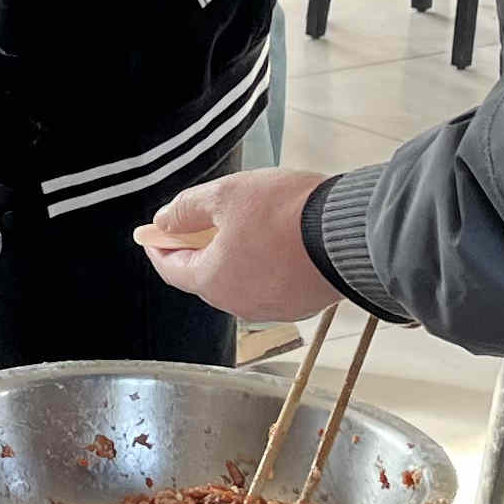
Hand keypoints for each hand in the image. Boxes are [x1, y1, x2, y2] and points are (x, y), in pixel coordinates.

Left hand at [134, 165, 341, 323]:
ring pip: (240, 280)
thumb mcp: (225, 196)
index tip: (153, 234)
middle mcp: (239, 304)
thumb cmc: (286, 214)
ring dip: (233, 256)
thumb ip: (186, 209)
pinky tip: (275, 239)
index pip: (171, 269)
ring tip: (243, 224)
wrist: (350, 233)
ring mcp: (273, 308)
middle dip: (198, 248)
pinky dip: (263, 264)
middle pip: (205, 276)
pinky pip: (270, 284)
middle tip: (197, 221)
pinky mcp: (302, 304)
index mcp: (213, 282)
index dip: (158, 247)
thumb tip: (163, 221)